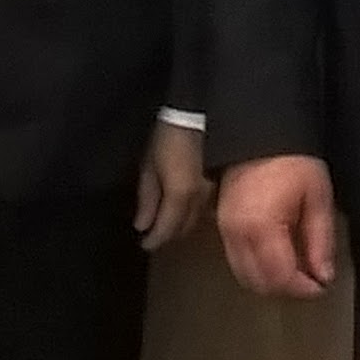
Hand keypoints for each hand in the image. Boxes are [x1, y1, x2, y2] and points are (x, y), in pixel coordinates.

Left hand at [134, 122, 212, 250]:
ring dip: (182, 225)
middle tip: (154, 234)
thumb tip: (142, 225)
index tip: (144, 245)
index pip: (167, 230)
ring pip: (197, 219)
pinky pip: (205, 207)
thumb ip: (147, 198)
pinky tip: (184, 209)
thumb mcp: (149, 166)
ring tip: (167, 222)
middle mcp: (199, 198)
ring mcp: (211, 190)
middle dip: (168, 235)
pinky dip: (193, 213)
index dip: (154, 240)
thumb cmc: (167, 138)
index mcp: (180, 195)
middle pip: (184, 228)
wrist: (195, 114)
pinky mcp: (217, 182)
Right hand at [217, 155, 336, 298]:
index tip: (322, 286)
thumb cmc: (294, 162)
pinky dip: (256, 268)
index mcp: (261, 228)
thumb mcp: (317, 198)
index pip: (280, 278)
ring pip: (244, 276)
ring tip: (295, 268)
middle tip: (310, 279)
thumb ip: (321, 241)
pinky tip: (277, 255)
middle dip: (286, 289)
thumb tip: (324, 277)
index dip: (303, 289)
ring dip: (269, 281)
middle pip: (258, 283)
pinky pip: (236, 260)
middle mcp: (236, 235)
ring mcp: (224, 231)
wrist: (259, 132)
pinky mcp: (220, 225)